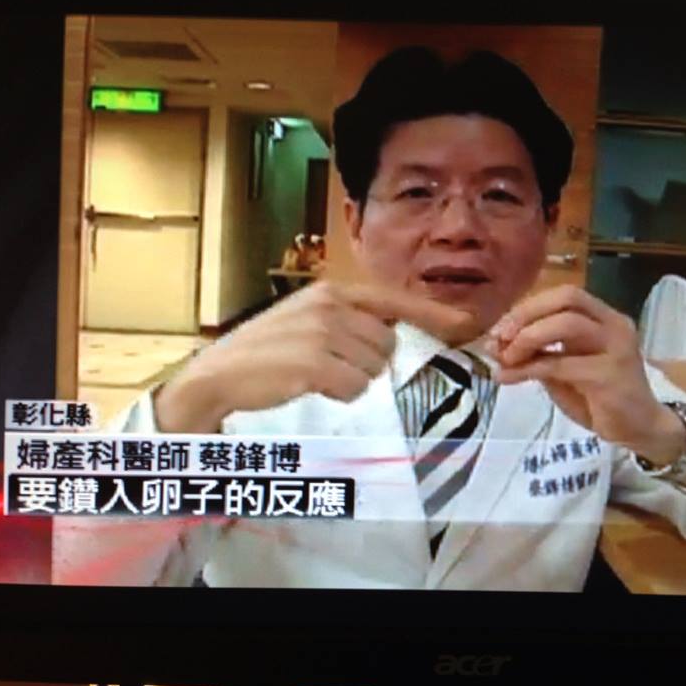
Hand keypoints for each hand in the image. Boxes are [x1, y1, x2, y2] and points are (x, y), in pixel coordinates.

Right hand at [154, 281, 475, 432]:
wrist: (218, 376)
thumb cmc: (266, 353)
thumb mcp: (308, 322)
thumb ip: (350, 324)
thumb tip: (395, 342)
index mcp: (332, 291)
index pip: (395, 300)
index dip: (434, 314)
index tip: (467, 325)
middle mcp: (331, 305)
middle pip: (388, 344)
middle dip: (369, 363)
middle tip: (331, 367)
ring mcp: (322, 331)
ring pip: (374, 368)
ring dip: (351, 380)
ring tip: (315, 375)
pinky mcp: (313, 360)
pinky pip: (354, 387)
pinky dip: (339, 393)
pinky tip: (311, 387)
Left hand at [485, 285, 685, 470]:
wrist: (640, 429)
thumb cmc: (602, 400)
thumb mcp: (564, 372)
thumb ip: (537, 355)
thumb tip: (497, 346)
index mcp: (604, 318)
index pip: (566, 295)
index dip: (529, 307)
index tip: (500, 328)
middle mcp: (614, 325)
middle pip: (568, 299)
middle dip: (528, 314)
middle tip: (500, 338)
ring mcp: (616, 347)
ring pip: (567, 324)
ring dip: (528, 338)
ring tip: (506, 359)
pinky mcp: (609, 375)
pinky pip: (561, 363)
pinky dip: (528, 368)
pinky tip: (509, 377)